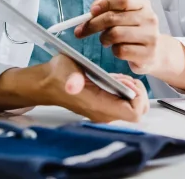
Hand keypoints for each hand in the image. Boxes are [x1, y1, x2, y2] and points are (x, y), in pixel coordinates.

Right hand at [34, 54, 148, 122]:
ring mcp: (104, 112)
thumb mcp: (66, 71)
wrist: (46, 84)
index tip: (127, 82)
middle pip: (138, 111)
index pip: (134, 113)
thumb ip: (72, 79)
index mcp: (99, 107)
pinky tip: (114, 81)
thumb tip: (72, 85)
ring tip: (118, 78)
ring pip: (133, 107)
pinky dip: (125, 91)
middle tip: (126, 79)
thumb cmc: (57, 76)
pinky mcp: (104, 108)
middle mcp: (104, 114)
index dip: (138, 97)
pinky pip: (125, 103)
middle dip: (138, 93)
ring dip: (131, 90)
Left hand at [74, 0, 171, 74]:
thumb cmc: (134, 30)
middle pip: (114, 17)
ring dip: (104, 38)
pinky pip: (120, 51)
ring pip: (115, 34)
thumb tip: (94, 9)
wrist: (155, 52)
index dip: (105, 4)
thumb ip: (108, 6)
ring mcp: (150, 37)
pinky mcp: (146, 54)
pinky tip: (118, 49)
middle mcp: (149, 18)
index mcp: (143, 5)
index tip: (92, 11)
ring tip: (106, 40)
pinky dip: (114, 51)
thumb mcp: (124, 14)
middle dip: (93, 24)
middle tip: (82, 31)